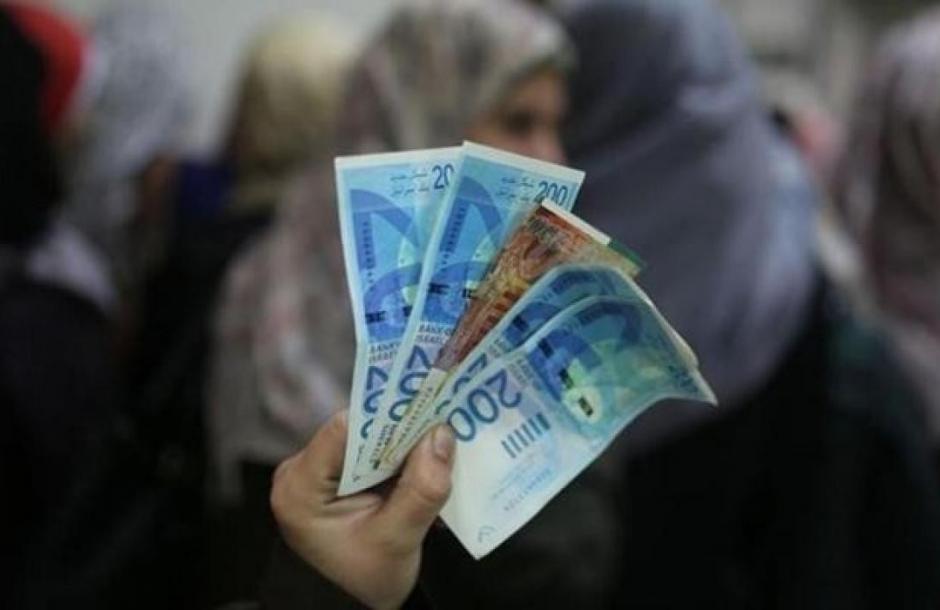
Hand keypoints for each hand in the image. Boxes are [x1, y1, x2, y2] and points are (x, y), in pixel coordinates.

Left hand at [271, 410, 455, 609]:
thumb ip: (420, 491)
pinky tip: (429, 460)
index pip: (344, 430)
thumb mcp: (396, 542)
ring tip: (444, 439)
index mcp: (301, 486)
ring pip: (371, 441)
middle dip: (404, 429)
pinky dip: (402, 458)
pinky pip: (373, 456)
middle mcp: (303, 471)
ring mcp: (319, 474)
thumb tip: (442, 436)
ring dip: (407, 443)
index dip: (388, 416)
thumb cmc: (361, 584)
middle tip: (447, 421)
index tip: (430, 408)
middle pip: (360, 431)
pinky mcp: (336, 481)